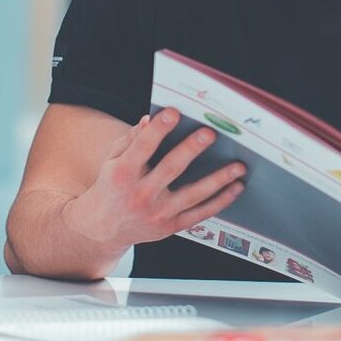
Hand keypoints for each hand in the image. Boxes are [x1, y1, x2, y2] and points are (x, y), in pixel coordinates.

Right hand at [63, 108, 245, 254]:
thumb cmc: (112, 186)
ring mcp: (157, 213)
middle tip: (210, 133)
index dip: (158, 130)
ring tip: (238, 166)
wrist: (102, 228)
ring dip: (218, 180)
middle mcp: (140, 194)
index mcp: (123, 173)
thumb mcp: (113, 160)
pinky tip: (235, 188)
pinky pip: (200, 214)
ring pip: (192, 195)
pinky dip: (220, 202)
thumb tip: (149, 119)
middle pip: (170, 169)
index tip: (173, 112)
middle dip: (191, 149)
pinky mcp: (170, 227)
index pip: (142, 147)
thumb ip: (132, 139)